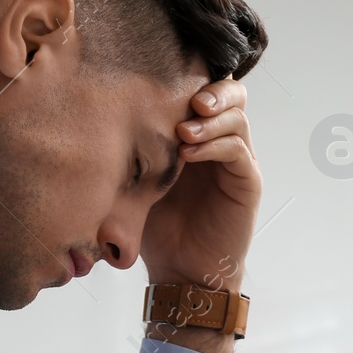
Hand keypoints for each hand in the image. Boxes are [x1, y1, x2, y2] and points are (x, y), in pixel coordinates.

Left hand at [139, 79, 259, 294]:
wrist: (181, 272)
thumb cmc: (157, 229)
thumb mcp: (138, 181)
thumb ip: (134, 149)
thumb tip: (105, 113)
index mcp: (197, 136)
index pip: (206, 92)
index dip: (193, 80)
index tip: (165, 83)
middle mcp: (221, 143)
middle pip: (232, 95)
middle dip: (214, 91)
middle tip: (191, 102)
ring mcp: (237, 162)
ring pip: (238, 119)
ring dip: (212, 119)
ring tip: (184, 132)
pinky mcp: (247, 183)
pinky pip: (238, 152)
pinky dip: (216, 145)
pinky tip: (189, 153)